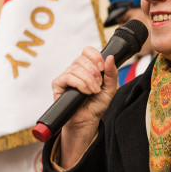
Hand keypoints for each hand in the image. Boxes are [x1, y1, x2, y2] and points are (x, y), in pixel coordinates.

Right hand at [50, 47, 118, 166]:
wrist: (87, 120)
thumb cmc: (96, 105)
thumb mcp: (110, 89)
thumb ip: (112, 73)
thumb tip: (110, 57)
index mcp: (87, 67)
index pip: (87, 51)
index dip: (95, 57)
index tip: (102, 68)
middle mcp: (75, 69)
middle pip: (82, 59)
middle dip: (94, 72)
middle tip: (98, 85)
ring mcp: (66, 76)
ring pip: (76, 68)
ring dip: (88, 80)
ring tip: (93, 91)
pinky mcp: (58, 84)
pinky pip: (68, 77)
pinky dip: (79, 84)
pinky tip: (85, 92)